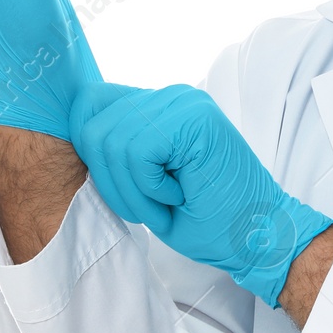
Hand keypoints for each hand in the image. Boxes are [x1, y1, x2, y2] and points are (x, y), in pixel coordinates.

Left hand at [69, 83, 332, 307]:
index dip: (91, 152)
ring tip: (170, 202)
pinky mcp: (194, 119)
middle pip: (93, 127)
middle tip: (154, 205)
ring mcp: (185, 103)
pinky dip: (150, 188)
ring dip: (134, 190)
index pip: (91, 104)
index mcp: (160, 106)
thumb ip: (116, 150)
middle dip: (112, 183)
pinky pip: (136, 152)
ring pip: (111, 142)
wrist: (257, 236)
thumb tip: (75, 131)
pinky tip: (180, 194)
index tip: (126, 189)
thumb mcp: (146, 183)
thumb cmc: (207, 218)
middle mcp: (173, 95)